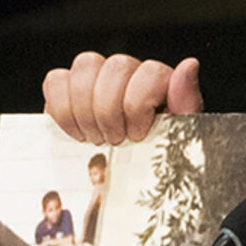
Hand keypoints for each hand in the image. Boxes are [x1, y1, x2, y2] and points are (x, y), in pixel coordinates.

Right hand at [42, 52, 202, 143]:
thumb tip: (189, 65)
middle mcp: (130, 72)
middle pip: (116, 66)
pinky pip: (56, 80)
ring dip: (85, 108)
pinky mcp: (69, 89)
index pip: (149, 71)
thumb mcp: (181, 136)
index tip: (138, 135)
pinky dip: (61, 107)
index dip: (137, 104)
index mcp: (161, 81)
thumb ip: (186, 101)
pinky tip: (76, 131)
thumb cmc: (159, 156)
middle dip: (111, 110)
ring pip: (85, 64)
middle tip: (115, 140)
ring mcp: (98, 77)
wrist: (137, 181)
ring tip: (94, 137)